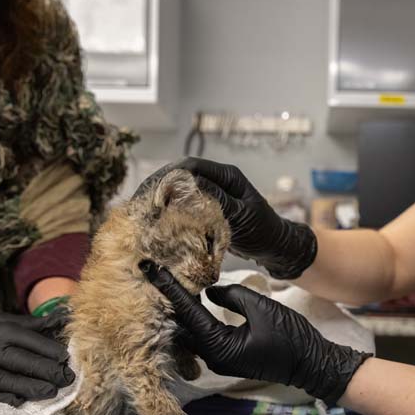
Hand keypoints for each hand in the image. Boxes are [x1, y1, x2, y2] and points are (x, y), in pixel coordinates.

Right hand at [0, 312, 74, 405]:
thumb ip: (28, 324)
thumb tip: (60, 319)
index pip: (26, 339)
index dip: (47, 348)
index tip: (65, 357)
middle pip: (20, 360)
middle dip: (45, 370)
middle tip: (66, 377)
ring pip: (8, 380)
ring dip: (32, 387)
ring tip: (52, 391)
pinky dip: (8, 399)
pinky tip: (24, 402)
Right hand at [137, 158, 316, 279]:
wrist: (277, 248)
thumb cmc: (264, 230)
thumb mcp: (242, 215)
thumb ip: (218, 199)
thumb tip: (189, 184)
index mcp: (227, 175)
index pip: (190, 166)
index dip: (168, 177)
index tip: (151, 194)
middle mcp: (217, 180)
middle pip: (179, 176)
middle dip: (157, 188)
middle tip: (137, 206)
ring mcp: (211, 194)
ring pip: (178, 191)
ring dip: (159, 200)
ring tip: (140, 214)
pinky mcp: (207, 209)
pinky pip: (183, 205)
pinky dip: (168, 213)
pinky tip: (154, 223)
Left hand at [140, 260, 369, 403]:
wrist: (311, 364)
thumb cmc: (290, 337)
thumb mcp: (261, 308)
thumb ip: (232, 295)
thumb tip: (209, 291)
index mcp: (219, 347)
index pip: (187, 313)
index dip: (170, 289)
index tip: (153, 270)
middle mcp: (213, 357)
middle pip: (182, 325)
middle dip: (169, 300)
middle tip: (156, 273)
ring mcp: (219, 359)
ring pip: (190, 332)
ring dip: (180, 310)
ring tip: (169, 283)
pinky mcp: (226, 356)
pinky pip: (202, 336)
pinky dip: (194, 318)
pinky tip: (191, 300)